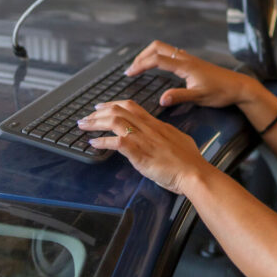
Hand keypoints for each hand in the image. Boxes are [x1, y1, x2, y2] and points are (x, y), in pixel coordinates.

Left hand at [78, 100, 207, 193]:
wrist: (193, 172)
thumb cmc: (189, 160)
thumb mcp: (179, 139)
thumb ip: (168, 134)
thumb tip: (164, 134)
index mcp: (156, 124)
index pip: (131, 106)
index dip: (114, 104)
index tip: (102, 106)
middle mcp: (148, 128)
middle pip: (119, 110)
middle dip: (99, 111)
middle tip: (87, 115)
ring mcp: (143, 139)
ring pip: (114, 121)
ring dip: (95, 122)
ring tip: (83, 125)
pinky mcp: (139, 153)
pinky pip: (116, 142)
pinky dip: (102, 142)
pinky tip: (93, 144)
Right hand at [120, 40, 254, 108]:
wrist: (238, 87)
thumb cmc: (221, 92)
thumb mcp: (199, 97)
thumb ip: (179, 97)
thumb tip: (161, 100)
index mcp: (185, 65)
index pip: (157, 60)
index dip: (141, 65)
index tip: (129, 73)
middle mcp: (186, 58)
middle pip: (158, 47)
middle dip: (142, 55)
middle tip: (131, 69)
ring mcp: (189, 59)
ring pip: (164, 49)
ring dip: (150, 55)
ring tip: (139, 67)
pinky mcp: (192, 62)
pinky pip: (171, 54)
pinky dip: (159, 57)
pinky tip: (157, 67)